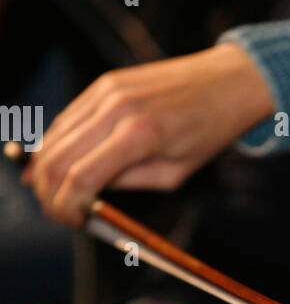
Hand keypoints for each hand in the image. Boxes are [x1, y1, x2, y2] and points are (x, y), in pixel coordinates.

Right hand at [25, 42, 274, 225]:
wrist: (228, 81)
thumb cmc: (209, 132)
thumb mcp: (174, 173)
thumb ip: (128, 182)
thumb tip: (86, 194)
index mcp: (139, 135)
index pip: (79, 177)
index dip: (66, 207)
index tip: (72, 222)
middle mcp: (115, 109)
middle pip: (55, 158)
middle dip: (48, 193)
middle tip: (59, 212)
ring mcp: (105, 91)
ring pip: (52, 138)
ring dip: (47, 170)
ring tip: (59, 193)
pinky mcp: (103, 83)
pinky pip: (66, 119)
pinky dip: (57, 146)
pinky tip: (62, 165)